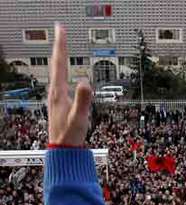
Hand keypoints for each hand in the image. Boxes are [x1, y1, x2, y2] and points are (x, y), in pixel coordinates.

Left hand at [48, 24, 92, 145]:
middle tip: (60, 31)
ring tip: (61, 46)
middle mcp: (54, 92)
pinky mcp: (58, 101)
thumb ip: (83, 100)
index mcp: (59, 92)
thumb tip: (86, 82)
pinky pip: (59, 79)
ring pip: (56, 70)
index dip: (61, 46)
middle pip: (56, 63)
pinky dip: (61, 69)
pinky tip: (63, 71)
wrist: (62, 149)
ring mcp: (55, 96)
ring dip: (59, 56)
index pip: (60, 63)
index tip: (61, 30)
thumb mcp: (79, 117)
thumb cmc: (70, 135)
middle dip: (59, 46)